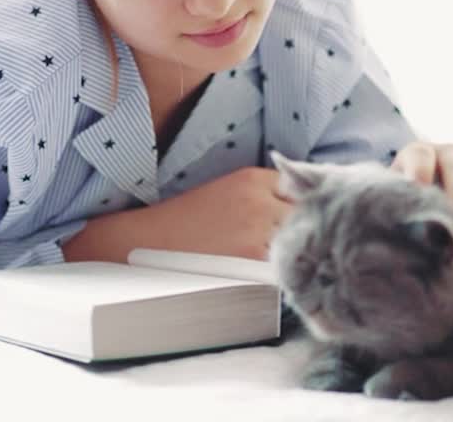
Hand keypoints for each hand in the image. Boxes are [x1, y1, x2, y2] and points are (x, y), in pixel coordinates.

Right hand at [143, 166, 292, 260]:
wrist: (146, 242)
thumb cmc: (185, 220)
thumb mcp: (228, 191)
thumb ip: (264, 195)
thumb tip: (302, 207)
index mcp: (254, 179)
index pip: (303, 190)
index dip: (306, 206)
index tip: (306, 218)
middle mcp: (260, 201)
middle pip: (306, 216)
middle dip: (306, 229)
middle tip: (304, 243)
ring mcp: (257, 230)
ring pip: (299, 242)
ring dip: (298, 251)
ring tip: (291, 261)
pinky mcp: (251, 259)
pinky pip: (283, 265)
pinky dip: (283, 270)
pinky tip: (274, 274)